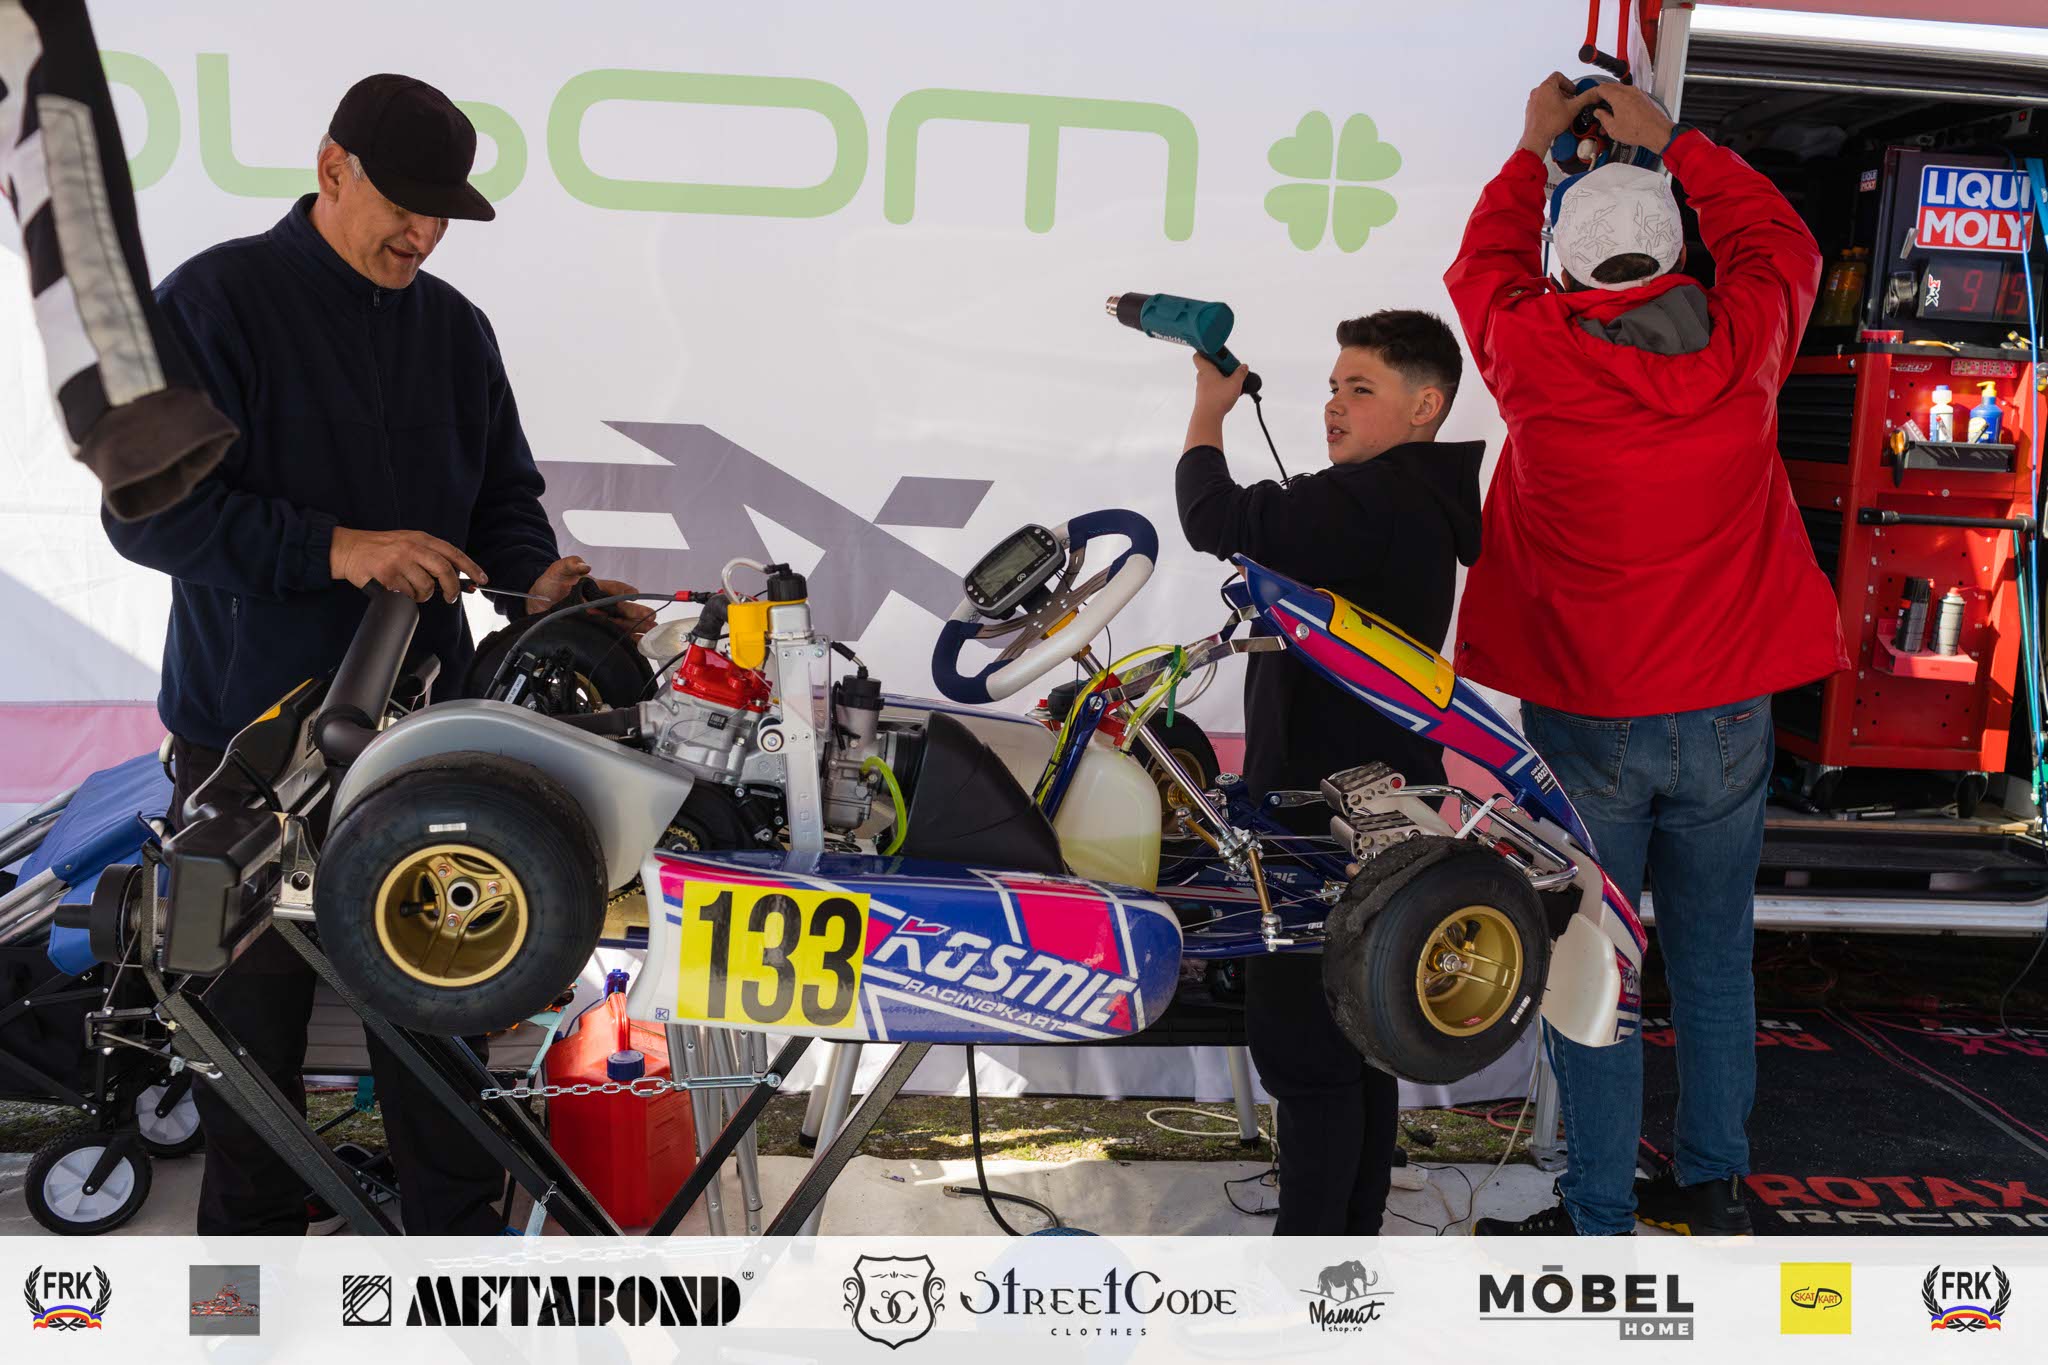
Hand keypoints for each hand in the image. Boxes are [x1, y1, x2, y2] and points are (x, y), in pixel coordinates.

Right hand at [331, 526, 483, 602]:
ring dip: (423, 595)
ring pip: (426, 587)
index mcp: (420, 538)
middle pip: (444, 570)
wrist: (348, 549)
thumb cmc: (380, 549)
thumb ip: (429, 555)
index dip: (470, 567)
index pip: (453, 553)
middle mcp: (411, 548)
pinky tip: (398, 590)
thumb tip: (456, 577)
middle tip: (451, 597)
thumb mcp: (407, 542)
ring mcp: (399, 561)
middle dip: (452, 587)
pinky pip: (408, 595)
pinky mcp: (388, 576)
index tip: (481, 579)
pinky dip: (407, 597)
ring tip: (412, 590)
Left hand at [526, 556, 655, 637]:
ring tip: (649, 633)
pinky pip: (610, 636)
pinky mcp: (590, 631)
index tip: (636, 595)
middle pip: (621, 609)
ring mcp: (596, 619)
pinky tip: (636, 645)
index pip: (615, 589)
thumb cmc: (548, 585)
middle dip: (636, 613)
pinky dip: (624, 641)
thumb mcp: (557, 571)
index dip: (626, 592)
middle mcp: (598, 604)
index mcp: (595, 588)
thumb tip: (585, 565)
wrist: (534, 603)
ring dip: (635, 628)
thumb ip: (569, 564)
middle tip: (651, 618)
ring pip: (619, 623)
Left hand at [1191, 352, 1248, 416]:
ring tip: (1234, 383)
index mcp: (1206, 370)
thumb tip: (1243, 367)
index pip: (1199, 355)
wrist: (1208, 417)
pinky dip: (1222, 388)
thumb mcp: (1235, 383)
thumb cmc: (1218, 398)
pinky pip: (1214, 388)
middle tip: (1233, 370)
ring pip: (1213, 378)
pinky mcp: (1205, 397)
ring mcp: (1202, 388)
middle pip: (1210, 367)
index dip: (1206, 352)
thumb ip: (1240, 373)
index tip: (1218, 353)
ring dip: (1223, 378)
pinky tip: (1231, 393)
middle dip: (1222, 367)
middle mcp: (1202, 378)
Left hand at [1519, 73, 1605, 156]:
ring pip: (1547, 94)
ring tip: (1563, 109)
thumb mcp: (1574, 108)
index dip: (1568, 83)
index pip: (1558, 75)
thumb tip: (1595, 92)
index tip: (1572, 91)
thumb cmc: (1550, 123)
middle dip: (1564, 92)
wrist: (1537, 137)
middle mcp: (1537, 91)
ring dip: (1557, 99)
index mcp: (1547, 86)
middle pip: (1553, 85)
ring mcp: (1532, 100)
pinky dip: (1549, 106)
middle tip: (1570, 101)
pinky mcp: (1530, 109)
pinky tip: (1555, 115)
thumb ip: (1586, 97)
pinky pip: (1541, 103)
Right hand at [1592, 83, 1676, 153]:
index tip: (1591, 101)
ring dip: (1612, 100)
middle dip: (1602, 96)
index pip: (1601, 88)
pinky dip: (1622, 102)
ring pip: (1620, 91)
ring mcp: (1637, 93)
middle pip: (1610, 87)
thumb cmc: (1638, 130)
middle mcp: (1628, 91)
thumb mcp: (1613, 128)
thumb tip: (1598, 113)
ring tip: (1609, 115)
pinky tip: (1620, 115)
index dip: (1593, 94)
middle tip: (1598, 106)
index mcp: (1618, 96)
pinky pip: (1629, 96)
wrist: (1657, 132)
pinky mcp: (1643, 98)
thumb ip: (1602, 117)